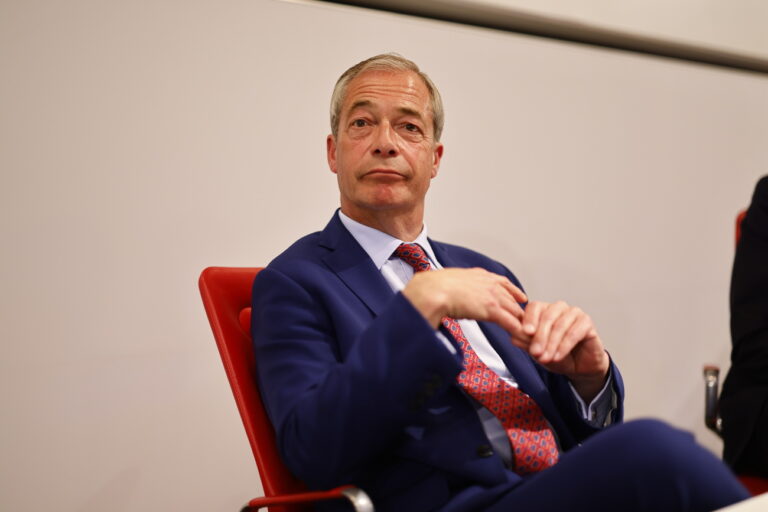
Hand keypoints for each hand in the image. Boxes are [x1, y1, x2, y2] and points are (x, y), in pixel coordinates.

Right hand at [401, 267, 527, 335]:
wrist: (433, 290)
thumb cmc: (434, 287)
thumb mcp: (450, 281)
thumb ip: (458, 287)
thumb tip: (452, 293)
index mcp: (479, 275)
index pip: (503, 283)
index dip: (514, 292)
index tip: (521, 298)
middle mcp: (489, 284)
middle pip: (512, 299)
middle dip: (519, 311)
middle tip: (526, 322)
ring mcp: (492, 296)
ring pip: (514, 311)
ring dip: (521, 323)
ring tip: (527, 334)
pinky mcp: (492, 310)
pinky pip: (510, 322)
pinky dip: (517, 331)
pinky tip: (520, 337)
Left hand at [512, 301, 608, 401]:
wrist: (579, 368)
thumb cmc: (557, 356)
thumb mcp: (537, 352)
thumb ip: (525, 343)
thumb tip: (513, 337)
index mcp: (544, 310)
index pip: (534, 307)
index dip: (529, 319)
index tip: (525, 332)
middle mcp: (558, 308)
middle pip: (547, 316)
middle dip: (539, 337)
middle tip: (535, 353)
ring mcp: (574, 313)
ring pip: (559, 325)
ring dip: (551, 344)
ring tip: (546, 358)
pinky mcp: (587, 322)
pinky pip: (574, 333)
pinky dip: (564, 346)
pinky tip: (558, 356)